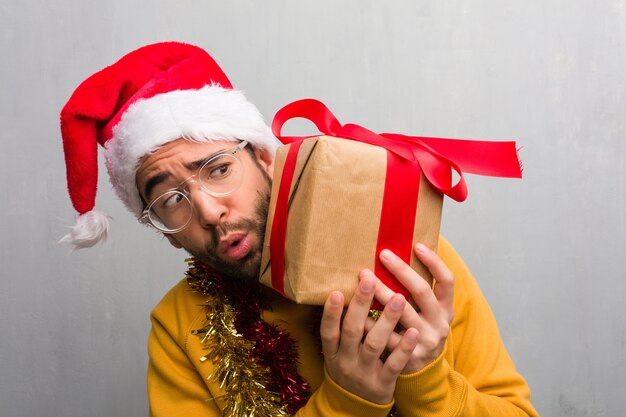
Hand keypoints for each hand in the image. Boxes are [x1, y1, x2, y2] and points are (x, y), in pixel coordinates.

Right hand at [320, 274, 419, 403]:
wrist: (355, 407)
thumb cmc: (349, 367)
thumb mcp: (337, 352)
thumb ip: (341, 328)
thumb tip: (348, 290)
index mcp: (332, 352)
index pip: (328, 330)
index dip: (330, 313)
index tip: (335, 291)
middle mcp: (345, 362)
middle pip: (352, 331)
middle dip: (361, 305)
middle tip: (370, 280)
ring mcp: (364, 373)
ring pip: (374, 344)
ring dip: (386, 320)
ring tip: (398, 298)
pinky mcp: (382, 384)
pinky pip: (394, 364)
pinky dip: (403, 348)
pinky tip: (413, 331)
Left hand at [366, 243, 453, 374]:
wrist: (424, 372)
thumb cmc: (419, 330)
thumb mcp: (428, 312)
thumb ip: (419, 290)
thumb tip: (402, 252)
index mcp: (446, 308)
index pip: (447, 280)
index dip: (434, 262)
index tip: (416, 245)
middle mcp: (439, 323)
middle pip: (421, 291)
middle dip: (401, 270)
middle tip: (381, 254)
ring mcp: (426, 341)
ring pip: (402, 312)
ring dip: (382, 292)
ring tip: (365, 277)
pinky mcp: (408, 356)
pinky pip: (386, 336)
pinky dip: (370, 322)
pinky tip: (356, 310)